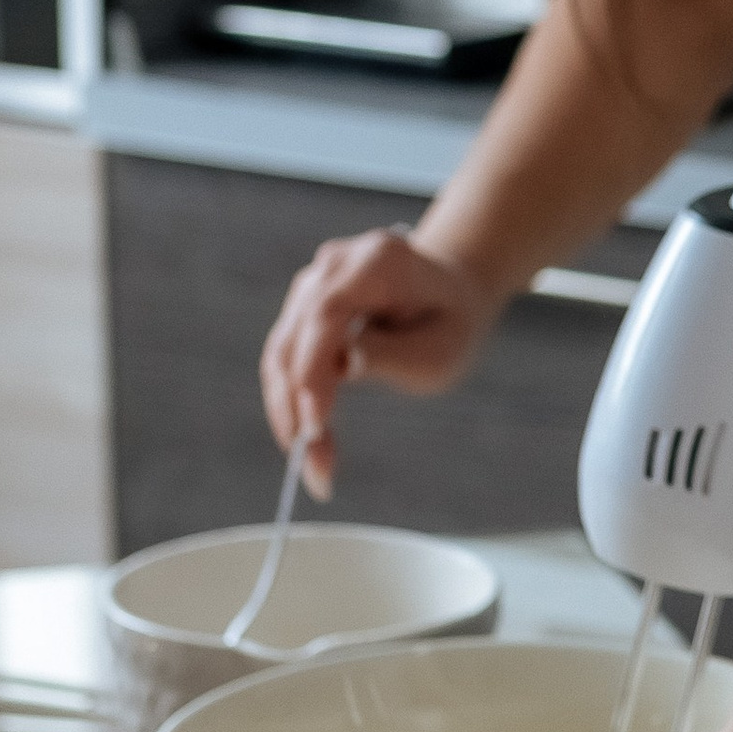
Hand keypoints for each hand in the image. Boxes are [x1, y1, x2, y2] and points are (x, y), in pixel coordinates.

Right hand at [259, 227, 493, 498]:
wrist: (452, 296)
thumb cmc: (451, 326)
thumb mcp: (439, 350)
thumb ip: (393, 354)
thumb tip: (342, 364)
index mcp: (378, 260)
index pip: (325, 315)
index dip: (312, 373)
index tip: (315, 428)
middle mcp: (335, 264)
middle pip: (293, 338)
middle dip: (296, 408)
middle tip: (315, 470)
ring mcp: (313, 283)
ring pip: (280, 354)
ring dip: (289, 414)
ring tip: (315, 469)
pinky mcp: (302, 308)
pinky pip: (286, 359)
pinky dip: (293, 404)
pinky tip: (309, 443)